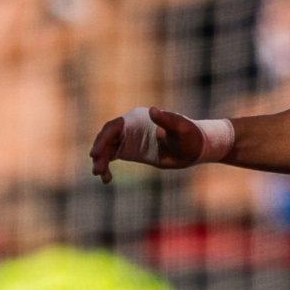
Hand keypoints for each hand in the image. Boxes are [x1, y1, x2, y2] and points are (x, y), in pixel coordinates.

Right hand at [88, 107, 203, 182]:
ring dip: (101, 162)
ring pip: (107, 149)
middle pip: (106, 139)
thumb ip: (166, 119)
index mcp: (136, 119)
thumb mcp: (179, 127)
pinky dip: (107, 167)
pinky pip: (112, 157)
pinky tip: (107, 179)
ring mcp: (128, 140)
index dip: (102, 139)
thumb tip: (152, 110)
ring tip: (102, 177)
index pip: (113, 127)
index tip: (96, 153)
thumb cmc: (188, 135)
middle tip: (97, 170)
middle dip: (99, 153)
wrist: (193, 149)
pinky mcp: (130, 151)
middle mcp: (129, 128)